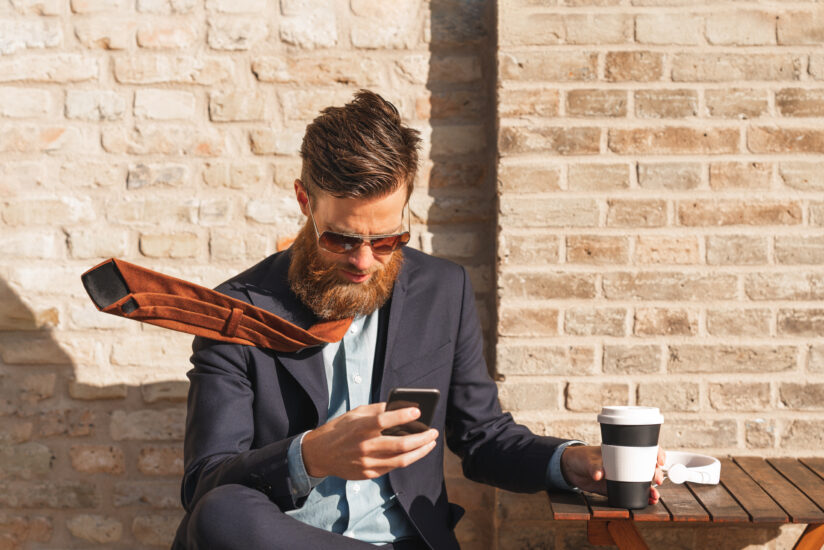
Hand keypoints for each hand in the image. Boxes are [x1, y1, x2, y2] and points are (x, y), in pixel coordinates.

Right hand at [301, 402, 438, 479]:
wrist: (320, 454)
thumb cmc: (340, 429)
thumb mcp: (355, 414)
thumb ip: (378, 410)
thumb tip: (401, 406)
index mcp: (360, 427)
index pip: (385, 420)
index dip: (403, 415)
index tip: (419, 411)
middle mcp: (364, 446)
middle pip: (400, 444)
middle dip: (422, 438)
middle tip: (434, 432)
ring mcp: (366, 463)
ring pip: (401, 460)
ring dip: (420, 451)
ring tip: (430, 443)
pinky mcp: (368, 474)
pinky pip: (392, 467)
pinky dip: (406, 459)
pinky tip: (414, 452)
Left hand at [560, 445, 666, 504]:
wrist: (569, 469)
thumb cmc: (581, 457)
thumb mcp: (588, 460)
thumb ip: (594, 467)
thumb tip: (599, 475)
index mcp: (621, 451)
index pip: (643, 448)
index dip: (655, 452)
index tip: (660, 460)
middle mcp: (624, 463)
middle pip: (646, 466)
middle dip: (655, 473)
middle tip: (656, 479)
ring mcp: (622, 476)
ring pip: (642, 481)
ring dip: (651, 488)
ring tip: (654, 495)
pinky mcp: (616, 488)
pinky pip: (631, 492)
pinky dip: (641, 497)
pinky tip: (647, 501)